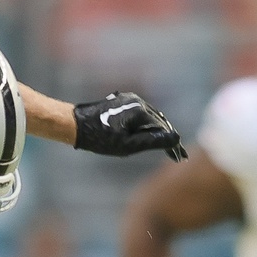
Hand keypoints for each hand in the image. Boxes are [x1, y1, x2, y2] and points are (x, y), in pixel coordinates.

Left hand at [73, 92, 187, 160]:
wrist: (75, 125)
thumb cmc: (99, 138)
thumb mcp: (127, 145)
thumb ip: (152, 142)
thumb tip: (176, 138)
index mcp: (140, 110)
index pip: (163, 129)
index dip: (173, 145)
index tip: (181, 157)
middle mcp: (137, 101)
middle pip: (160, 122)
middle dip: (169, 138)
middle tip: (178, 155)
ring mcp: (129, 99)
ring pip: (151, 117)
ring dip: (160, 131)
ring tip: (168, 146)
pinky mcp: (122, 101)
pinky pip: (141, 114)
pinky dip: (148, 126)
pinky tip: (150, 134)